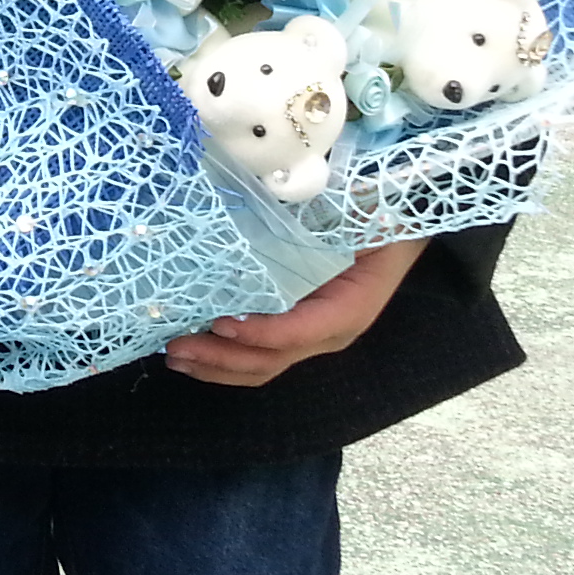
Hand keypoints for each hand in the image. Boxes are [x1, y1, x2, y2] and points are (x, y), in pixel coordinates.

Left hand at [163, 239, 424, 386]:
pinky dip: (224, 355)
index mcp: (348, 306)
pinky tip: (193, 350)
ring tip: (175, 358)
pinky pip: (258, 351)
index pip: (299, 330)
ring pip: (261, 364)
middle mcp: (328, 330)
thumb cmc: (376, 214)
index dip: (259, 332)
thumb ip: (321, 222)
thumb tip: (272, 208)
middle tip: (176, 349)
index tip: (220, 323)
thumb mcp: (358, 217)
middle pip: (272, 359)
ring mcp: (310, 333)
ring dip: (215, 366)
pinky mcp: (294, 325)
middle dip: (221, 359)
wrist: (398, 220)